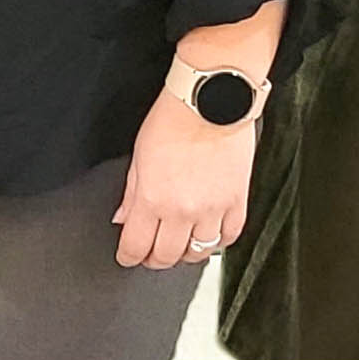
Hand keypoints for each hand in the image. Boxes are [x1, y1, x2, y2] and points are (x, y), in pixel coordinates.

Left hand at [114, 88, 253, 269]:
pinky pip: (228, 237)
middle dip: (154, 259)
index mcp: (153, 198)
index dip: (128, 256)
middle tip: (150, 254)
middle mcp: (182, 211)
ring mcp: (212, 209)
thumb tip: (122, 217)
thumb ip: (130, 192)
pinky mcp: (236, 202)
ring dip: (185, 254)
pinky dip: (217, 242)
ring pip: (198, 253)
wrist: (209, 101)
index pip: (136, 245)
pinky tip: (208, 236)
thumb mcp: (138, 154)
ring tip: (178, 246)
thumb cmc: (172, 119)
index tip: (127, 256)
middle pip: (166, 256)